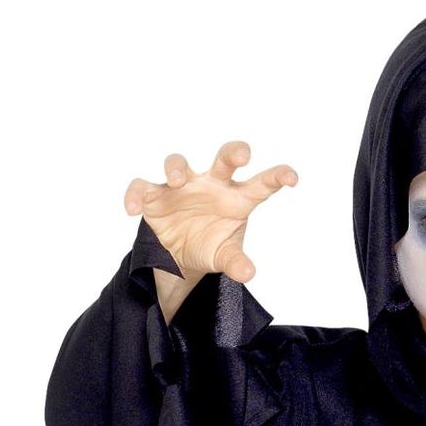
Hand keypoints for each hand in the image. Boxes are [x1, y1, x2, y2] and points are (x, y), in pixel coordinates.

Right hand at [123, 140, 297, 284]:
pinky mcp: (154, 195)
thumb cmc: (210, 245)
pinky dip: (134, 195)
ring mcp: (182, 186)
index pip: (260, 185)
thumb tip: (247, 272)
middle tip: (242, 153)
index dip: (276, 177)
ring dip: (176, 168)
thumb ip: (236, 263)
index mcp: (236, 199)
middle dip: (232, 153)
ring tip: (176, 180)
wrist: (181, 256)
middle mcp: (211, 185)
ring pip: (178, 164)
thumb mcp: (226, 257)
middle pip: (223, 161)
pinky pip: (141, 187)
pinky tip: (132, 209)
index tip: (292, 176)